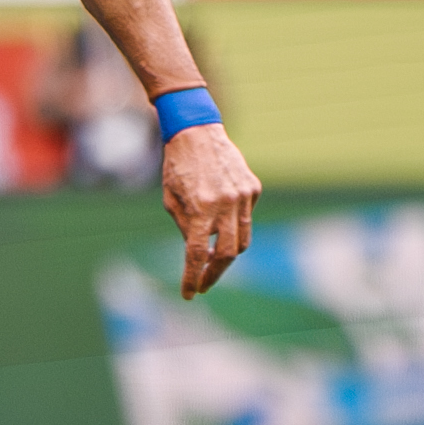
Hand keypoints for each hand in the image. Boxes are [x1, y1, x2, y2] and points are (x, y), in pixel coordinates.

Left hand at [161, 123, 260, 299]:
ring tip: (211, 257)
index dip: (192, 277)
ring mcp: (243, 195)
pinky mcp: (252, 188)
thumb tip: (198, 255)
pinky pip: (246, 218)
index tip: (189, 293)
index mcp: (200, 207)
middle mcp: (225, 203)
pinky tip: (220, 220)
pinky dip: (234, 226)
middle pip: (227, 254)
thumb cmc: (177, 166)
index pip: (197, 253)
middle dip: (214, 273)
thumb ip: (184, 228)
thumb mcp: (171, 200)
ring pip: (242, 240)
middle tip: (203, 283)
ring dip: (227, 254)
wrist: (197, 131)